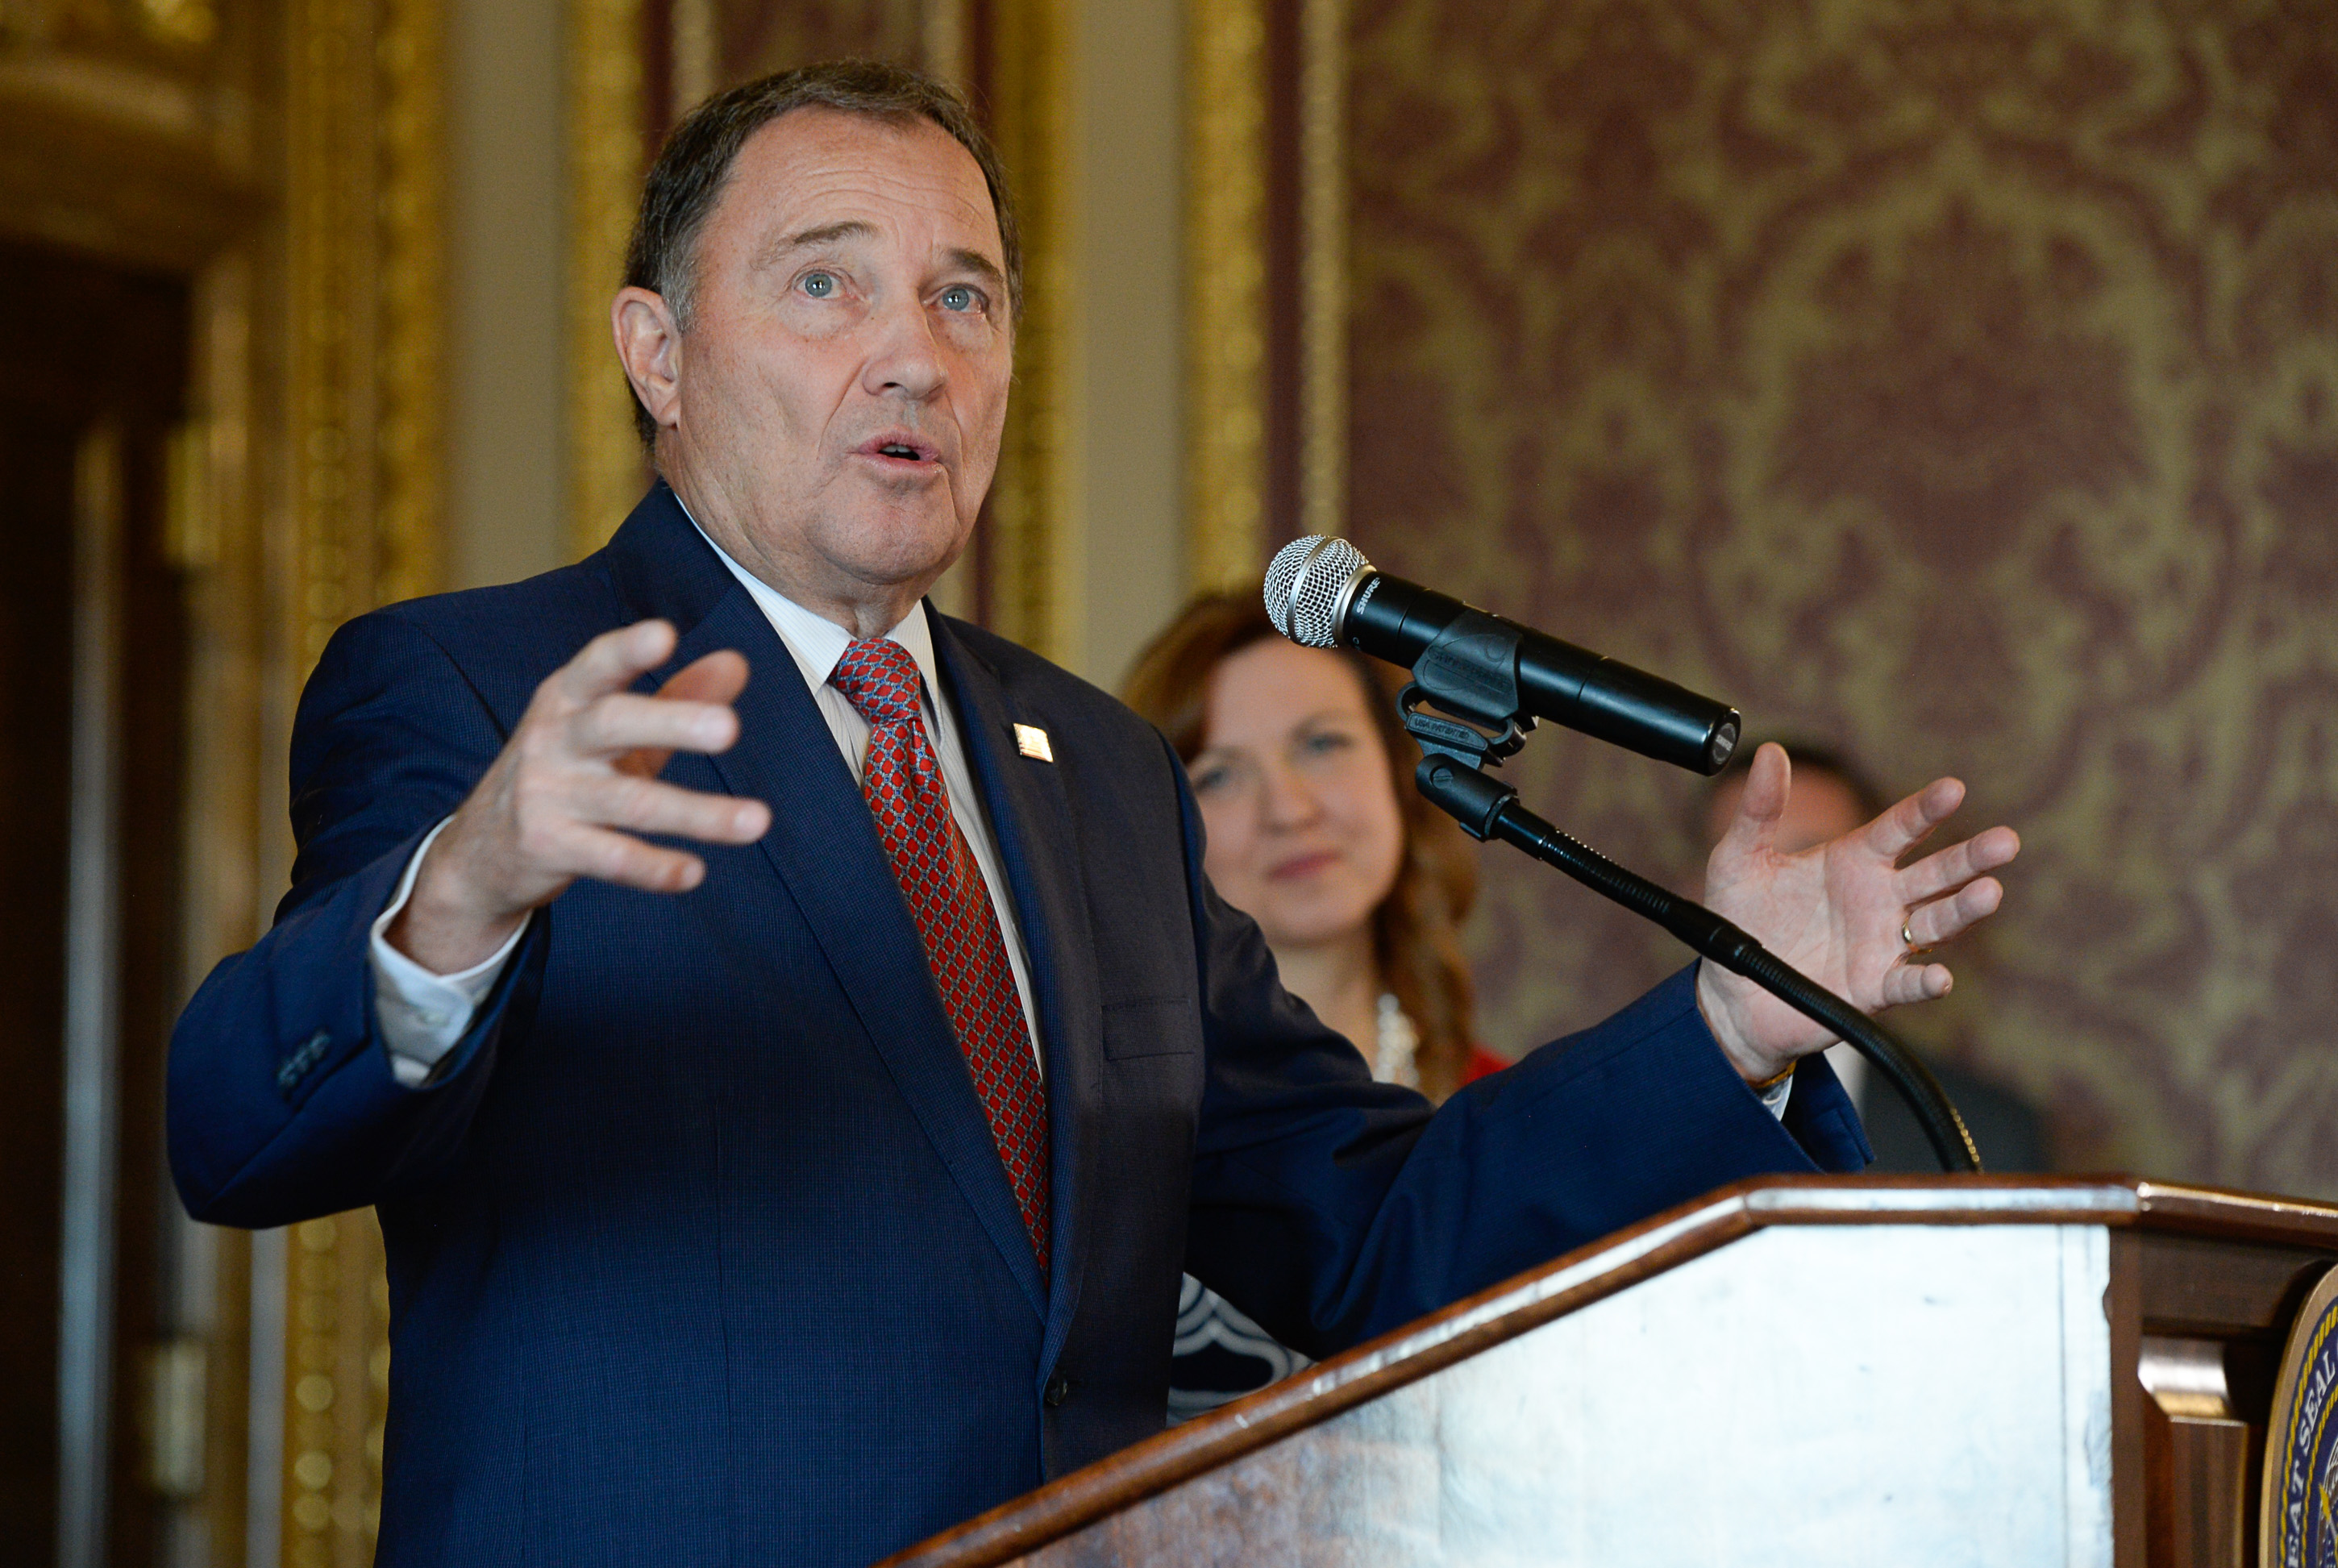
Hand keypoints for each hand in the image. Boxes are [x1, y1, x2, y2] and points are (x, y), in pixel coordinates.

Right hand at [386, 619, 772, 972]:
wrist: (480, 850)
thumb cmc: (566, 772)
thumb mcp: (612, 730)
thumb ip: (676, 697)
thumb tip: (738, 663)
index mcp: (567, 699)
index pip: (597, 665)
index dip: (627, 650)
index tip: (665, 633)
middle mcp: (553, 740)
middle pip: (612, 723)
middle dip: (672, 722)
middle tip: (731, 728)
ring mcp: (546, 795)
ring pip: (630, 802)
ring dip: (697, 813)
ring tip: (758, 820)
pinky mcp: (548, 847)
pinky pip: (610, 858)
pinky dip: (654, 868)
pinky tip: (694, 874)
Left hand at [1693, 743, 2019, 1082]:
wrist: (1732, 989)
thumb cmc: (1741, 918)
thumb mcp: (1739, 859)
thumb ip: (1759, 810)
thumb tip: (1770, 753)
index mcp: (1855, 860)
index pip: (1900, 828)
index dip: (1927, 810)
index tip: (1953, 788)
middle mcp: (1880, 899)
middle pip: (1937, 873)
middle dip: (1972, 857)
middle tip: (2006, 841)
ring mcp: (1882, 943)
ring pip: (1936, 923)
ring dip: (1964, 910)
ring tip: (1990, 893)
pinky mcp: (1873, 988)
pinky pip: (1907, 984)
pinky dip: (1926, 982)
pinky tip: (1940, 977)